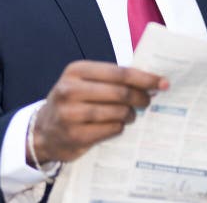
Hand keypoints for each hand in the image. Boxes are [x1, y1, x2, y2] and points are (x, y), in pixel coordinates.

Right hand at [27, 60, 167, 164]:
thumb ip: (111, 78)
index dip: (144, 78)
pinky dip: (120, 127)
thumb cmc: (72, 101)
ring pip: (117, 112)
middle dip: (140, 97)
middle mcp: (70, 90)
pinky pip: (111, 129)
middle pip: (120, 92)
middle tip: (148, 101)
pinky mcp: (75, 135)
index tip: (162, 82)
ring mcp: (71, 114)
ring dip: (130, 114)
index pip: (120, 72)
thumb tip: (150, 80)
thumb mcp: (84, 82)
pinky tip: (118, 125)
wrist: (43, 131)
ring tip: (132, 114)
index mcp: (76, 70)